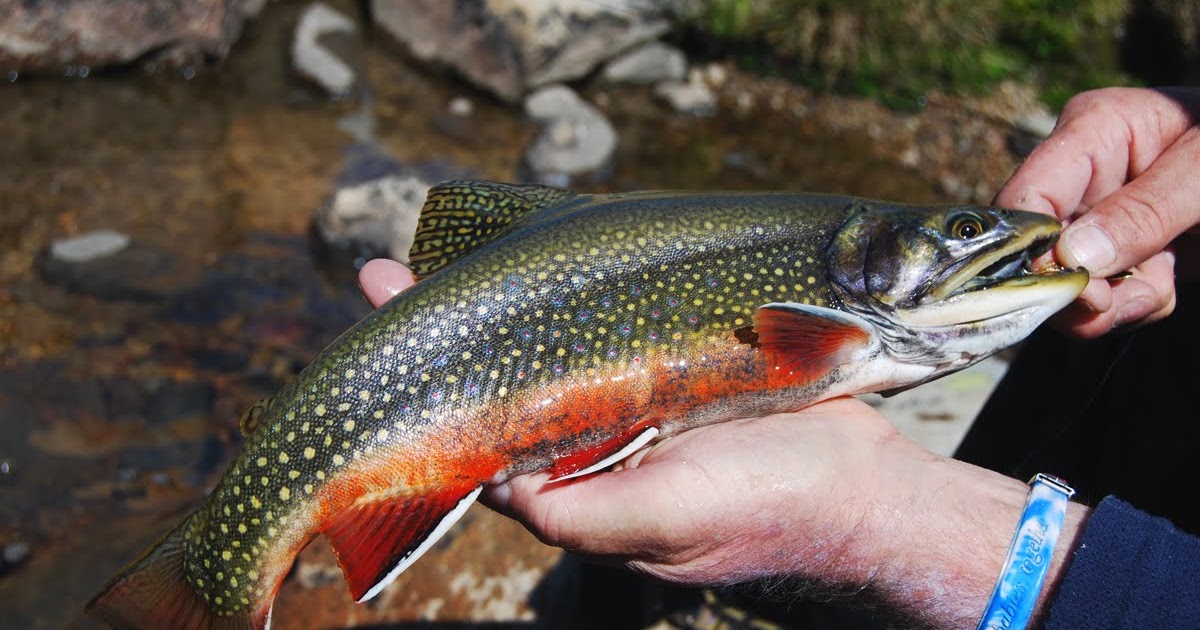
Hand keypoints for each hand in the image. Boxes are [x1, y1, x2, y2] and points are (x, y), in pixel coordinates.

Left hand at [357, 258, 1087, 627]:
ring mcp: (637, 405)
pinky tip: (547, 270)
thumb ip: (577, 512)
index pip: (477, 437)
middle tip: (392, 274)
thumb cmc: (766, 511)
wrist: (866, 488)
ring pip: (553, 355)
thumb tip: (492, 486)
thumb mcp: (660, 520)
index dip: (423, 387)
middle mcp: (598, 447)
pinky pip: (611, 334)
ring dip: (505, 311)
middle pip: (505, 386)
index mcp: (578, 488)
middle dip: (450, 334)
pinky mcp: (678, 371)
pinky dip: (575, 305)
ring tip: (449, 260)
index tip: (382, 322)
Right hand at [996, 87, 1199, 337]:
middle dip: (1077, 288)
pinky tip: (1166, 286)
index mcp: (1092, 132)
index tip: (1071, 288)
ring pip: (1070, 279)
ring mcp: (1104, 214)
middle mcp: (1086, 175)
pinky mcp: (1128, 246)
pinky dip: (1133, 303)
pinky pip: (1107, 291)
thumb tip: (1073, 258)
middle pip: (1038, 247)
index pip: (1025, 196)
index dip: (1029, 248)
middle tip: (1118, 304)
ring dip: (1112, 302)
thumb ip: (1144, 211)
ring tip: (1161, 289)